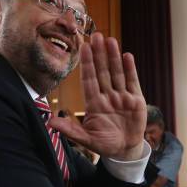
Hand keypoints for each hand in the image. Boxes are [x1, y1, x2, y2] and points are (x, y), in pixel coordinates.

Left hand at [49, 33, 145, 160]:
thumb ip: (70, 130)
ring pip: (117, 73)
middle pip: (102, 72)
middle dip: (99, 54)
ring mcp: (122, 97)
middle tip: (96, 35)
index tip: (83, 48)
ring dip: (113, 57)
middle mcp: (108, 96)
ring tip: (110, 40)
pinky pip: (132, 82)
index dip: (87, 64)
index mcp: (94, 103)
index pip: (89, 80)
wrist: (125, 151)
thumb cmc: (104, 144)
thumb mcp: (86, 139)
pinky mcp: (136, 100)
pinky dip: (130, 69)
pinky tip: (126, 56)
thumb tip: (50, 121)